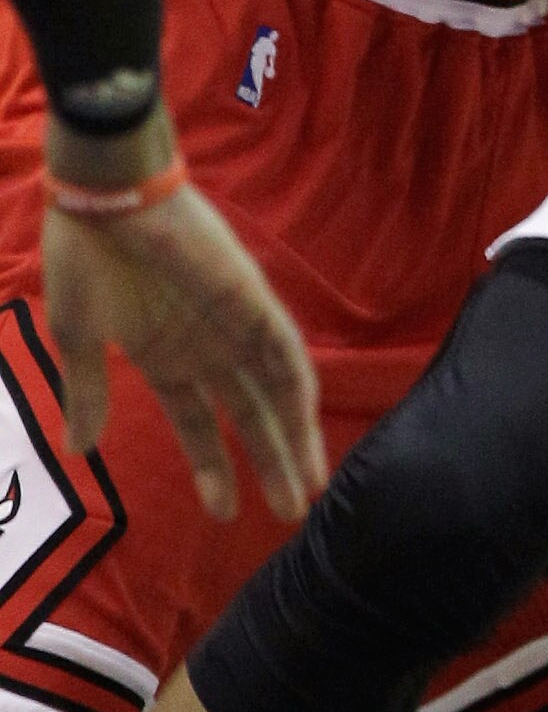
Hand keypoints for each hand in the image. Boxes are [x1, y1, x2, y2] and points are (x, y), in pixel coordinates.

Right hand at [42, 164, 325, 524]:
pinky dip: (298, 387)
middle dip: (269, 463)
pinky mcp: (251, 298)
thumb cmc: (84, 258)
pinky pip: (284, 348)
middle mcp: (206, 345)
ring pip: (275, 390)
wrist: (103, 196)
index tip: (225, 513)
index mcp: (165, 355)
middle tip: (290, 514)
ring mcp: (232, 323)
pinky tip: (307, 423)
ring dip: (294, 437)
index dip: (213, 467)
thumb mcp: (77, 338)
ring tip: (307, 488)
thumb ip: (87, 393)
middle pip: (248, 415)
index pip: (198, 422)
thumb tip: (79, 450)